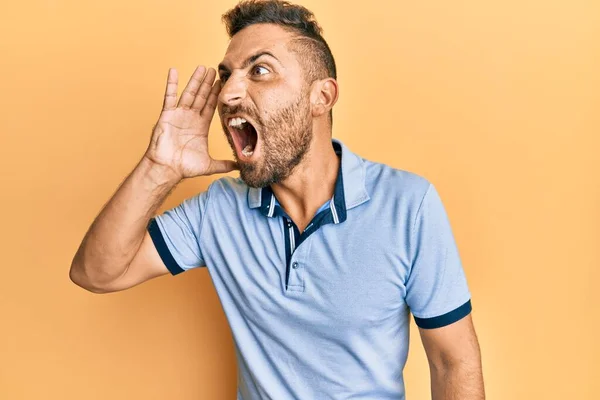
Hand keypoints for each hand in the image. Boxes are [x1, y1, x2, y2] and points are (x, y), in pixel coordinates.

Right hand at [144, 66, 237, 180]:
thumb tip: (240, 167)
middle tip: (215, 70)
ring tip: (202, 68)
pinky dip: (171, 83)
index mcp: (201, 126)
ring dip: (195, 80)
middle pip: (201, 96)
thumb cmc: (184, 167)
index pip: (210, 106)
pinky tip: (174, 71)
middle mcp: (190, 118)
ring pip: (189, 93)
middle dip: (208, 84)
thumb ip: (225, 164)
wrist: (167, 169)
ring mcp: (179, 115)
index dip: (216, 95)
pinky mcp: (167, 114)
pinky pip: (169, 96)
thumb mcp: (210, 165)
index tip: (223, 83)